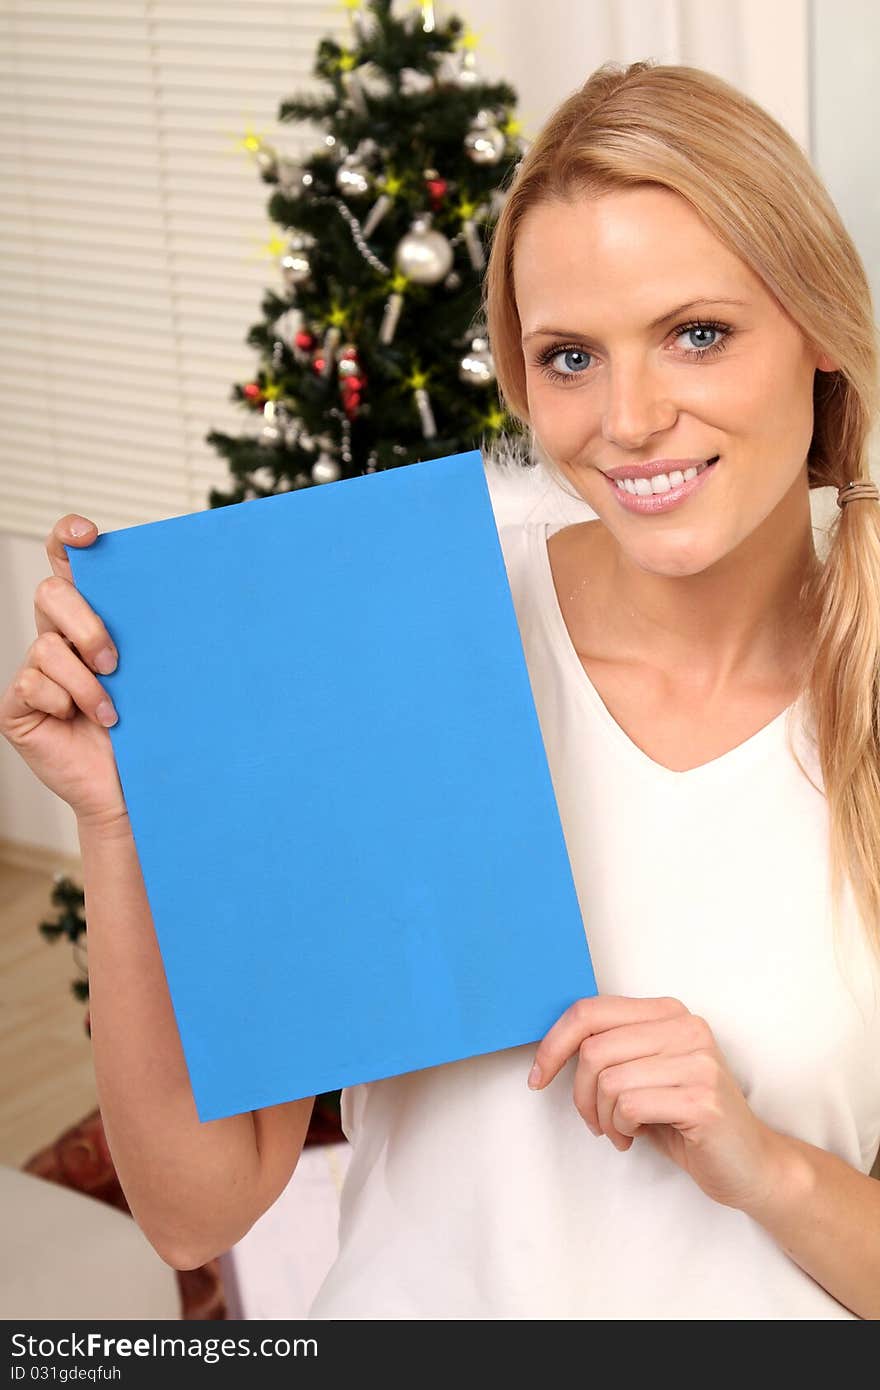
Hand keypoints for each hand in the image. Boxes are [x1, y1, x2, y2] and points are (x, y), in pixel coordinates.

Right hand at [0, 514, 128, 828]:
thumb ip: (159, 635)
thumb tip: (203, 593)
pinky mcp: (18, 705)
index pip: (66, 561)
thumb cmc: (151, 728)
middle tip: (115, 662)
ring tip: (112, 712)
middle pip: (50, 594)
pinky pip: (31, 684)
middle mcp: (57, 638)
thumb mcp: (159, 675)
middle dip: (85, 624)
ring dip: (86, 682)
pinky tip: (82, 723)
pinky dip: (64, 703)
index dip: (68, 538)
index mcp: (90, 619)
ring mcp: (35, 672)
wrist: (134, 788)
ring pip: (46, 646)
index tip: (89, 535)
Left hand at [529, 994, 782, 1211]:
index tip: (538, 1076)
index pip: (590, 1010)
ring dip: (602, 1117)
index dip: (553, 1043)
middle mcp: (686, 1028)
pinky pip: (630, 1107)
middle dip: (579, 1094)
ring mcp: (698, 1061)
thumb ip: (612, 1051)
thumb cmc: (688, 1120)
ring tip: (619, 1131)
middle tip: (594, 1120)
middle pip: (593, 1049)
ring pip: (609, 1080)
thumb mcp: (644, 1074)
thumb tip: (551, 1047)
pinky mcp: (702, 1099)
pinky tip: (634, 1138)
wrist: (751, 1164)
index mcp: (668, 1012)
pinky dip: (620, 1129)